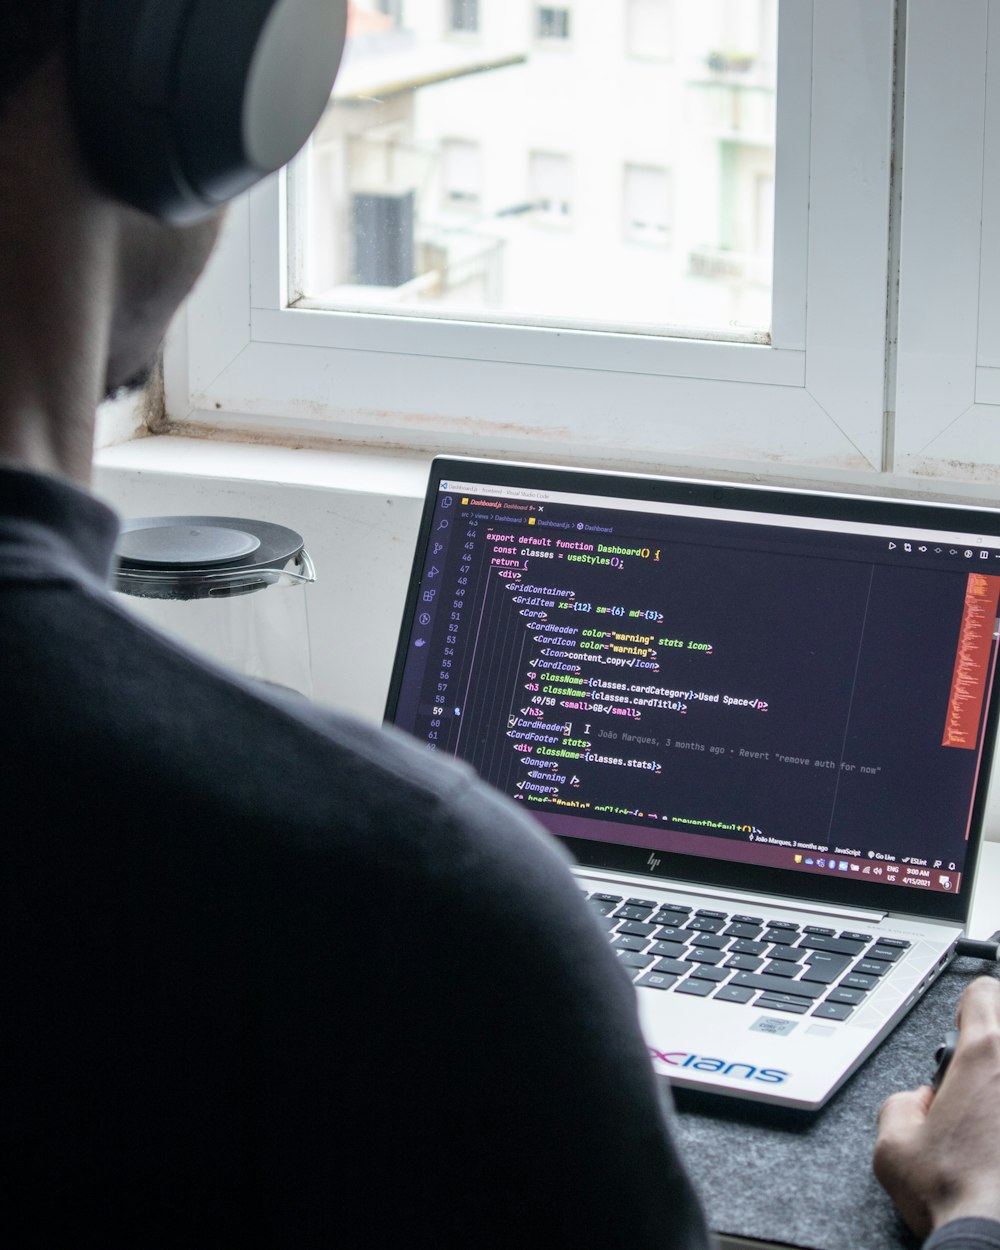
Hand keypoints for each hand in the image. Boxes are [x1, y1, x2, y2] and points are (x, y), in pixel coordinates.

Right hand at [874, 976, 999, 1238]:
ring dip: (998, 1091)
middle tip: (980, 1081)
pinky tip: (997, 1149)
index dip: (970, 1007)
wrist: (996, 1244)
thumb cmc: (955, 1198)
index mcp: (984, 1056)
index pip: (985, 991)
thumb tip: (921, 1104)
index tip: (965, 1029)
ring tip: (989, 1124)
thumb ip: (901, 1105)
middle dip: (992, 1048)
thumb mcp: (892, 1145)